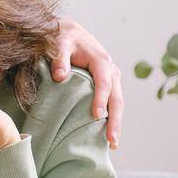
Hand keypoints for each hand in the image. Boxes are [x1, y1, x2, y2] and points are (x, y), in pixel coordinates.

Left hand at [51, 18, 122, 148]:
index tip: (97, 116)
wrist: (70, 33)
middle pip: (117, 98)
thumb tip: (59, 76)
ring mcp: (111, 79)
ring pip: (118, 103)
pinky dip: (111, 119)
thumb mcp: (59, 43)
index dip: (101, 99)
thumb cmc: (63, 39)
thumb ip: (59, 58)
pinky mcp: (107, 86)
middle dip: (115, 120)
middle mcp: (111, 71)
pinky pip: (112, 104)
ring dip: (116, 123)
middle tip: (111, 140)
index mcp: (101, 60)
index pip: (104, 82)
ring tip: (113, 144)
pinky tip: (107, 137)